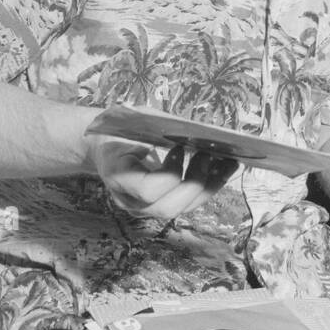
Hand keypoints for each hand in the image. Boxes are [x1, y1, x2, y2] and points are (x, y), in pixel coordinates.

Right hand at [87, 137, 236, 220]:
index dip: (170, 174)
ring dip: (209, 185)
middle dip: (196, 183)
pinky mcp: (159, 203)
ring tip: (226, 161)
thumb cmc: (118, 130)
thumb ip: (156, 126)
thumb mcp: (130, 121)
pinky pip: (186, 202)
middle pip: (167, 208)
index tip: (177, 147)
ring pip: (181, 208)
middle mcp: (129, 199)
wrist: (103, 145)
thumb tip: (192, 128)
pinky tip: (223, 167)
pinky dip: (208, 185)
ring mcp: (144, 206)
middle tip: (209, 156)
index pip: (148, 191)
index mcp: (117, 176)